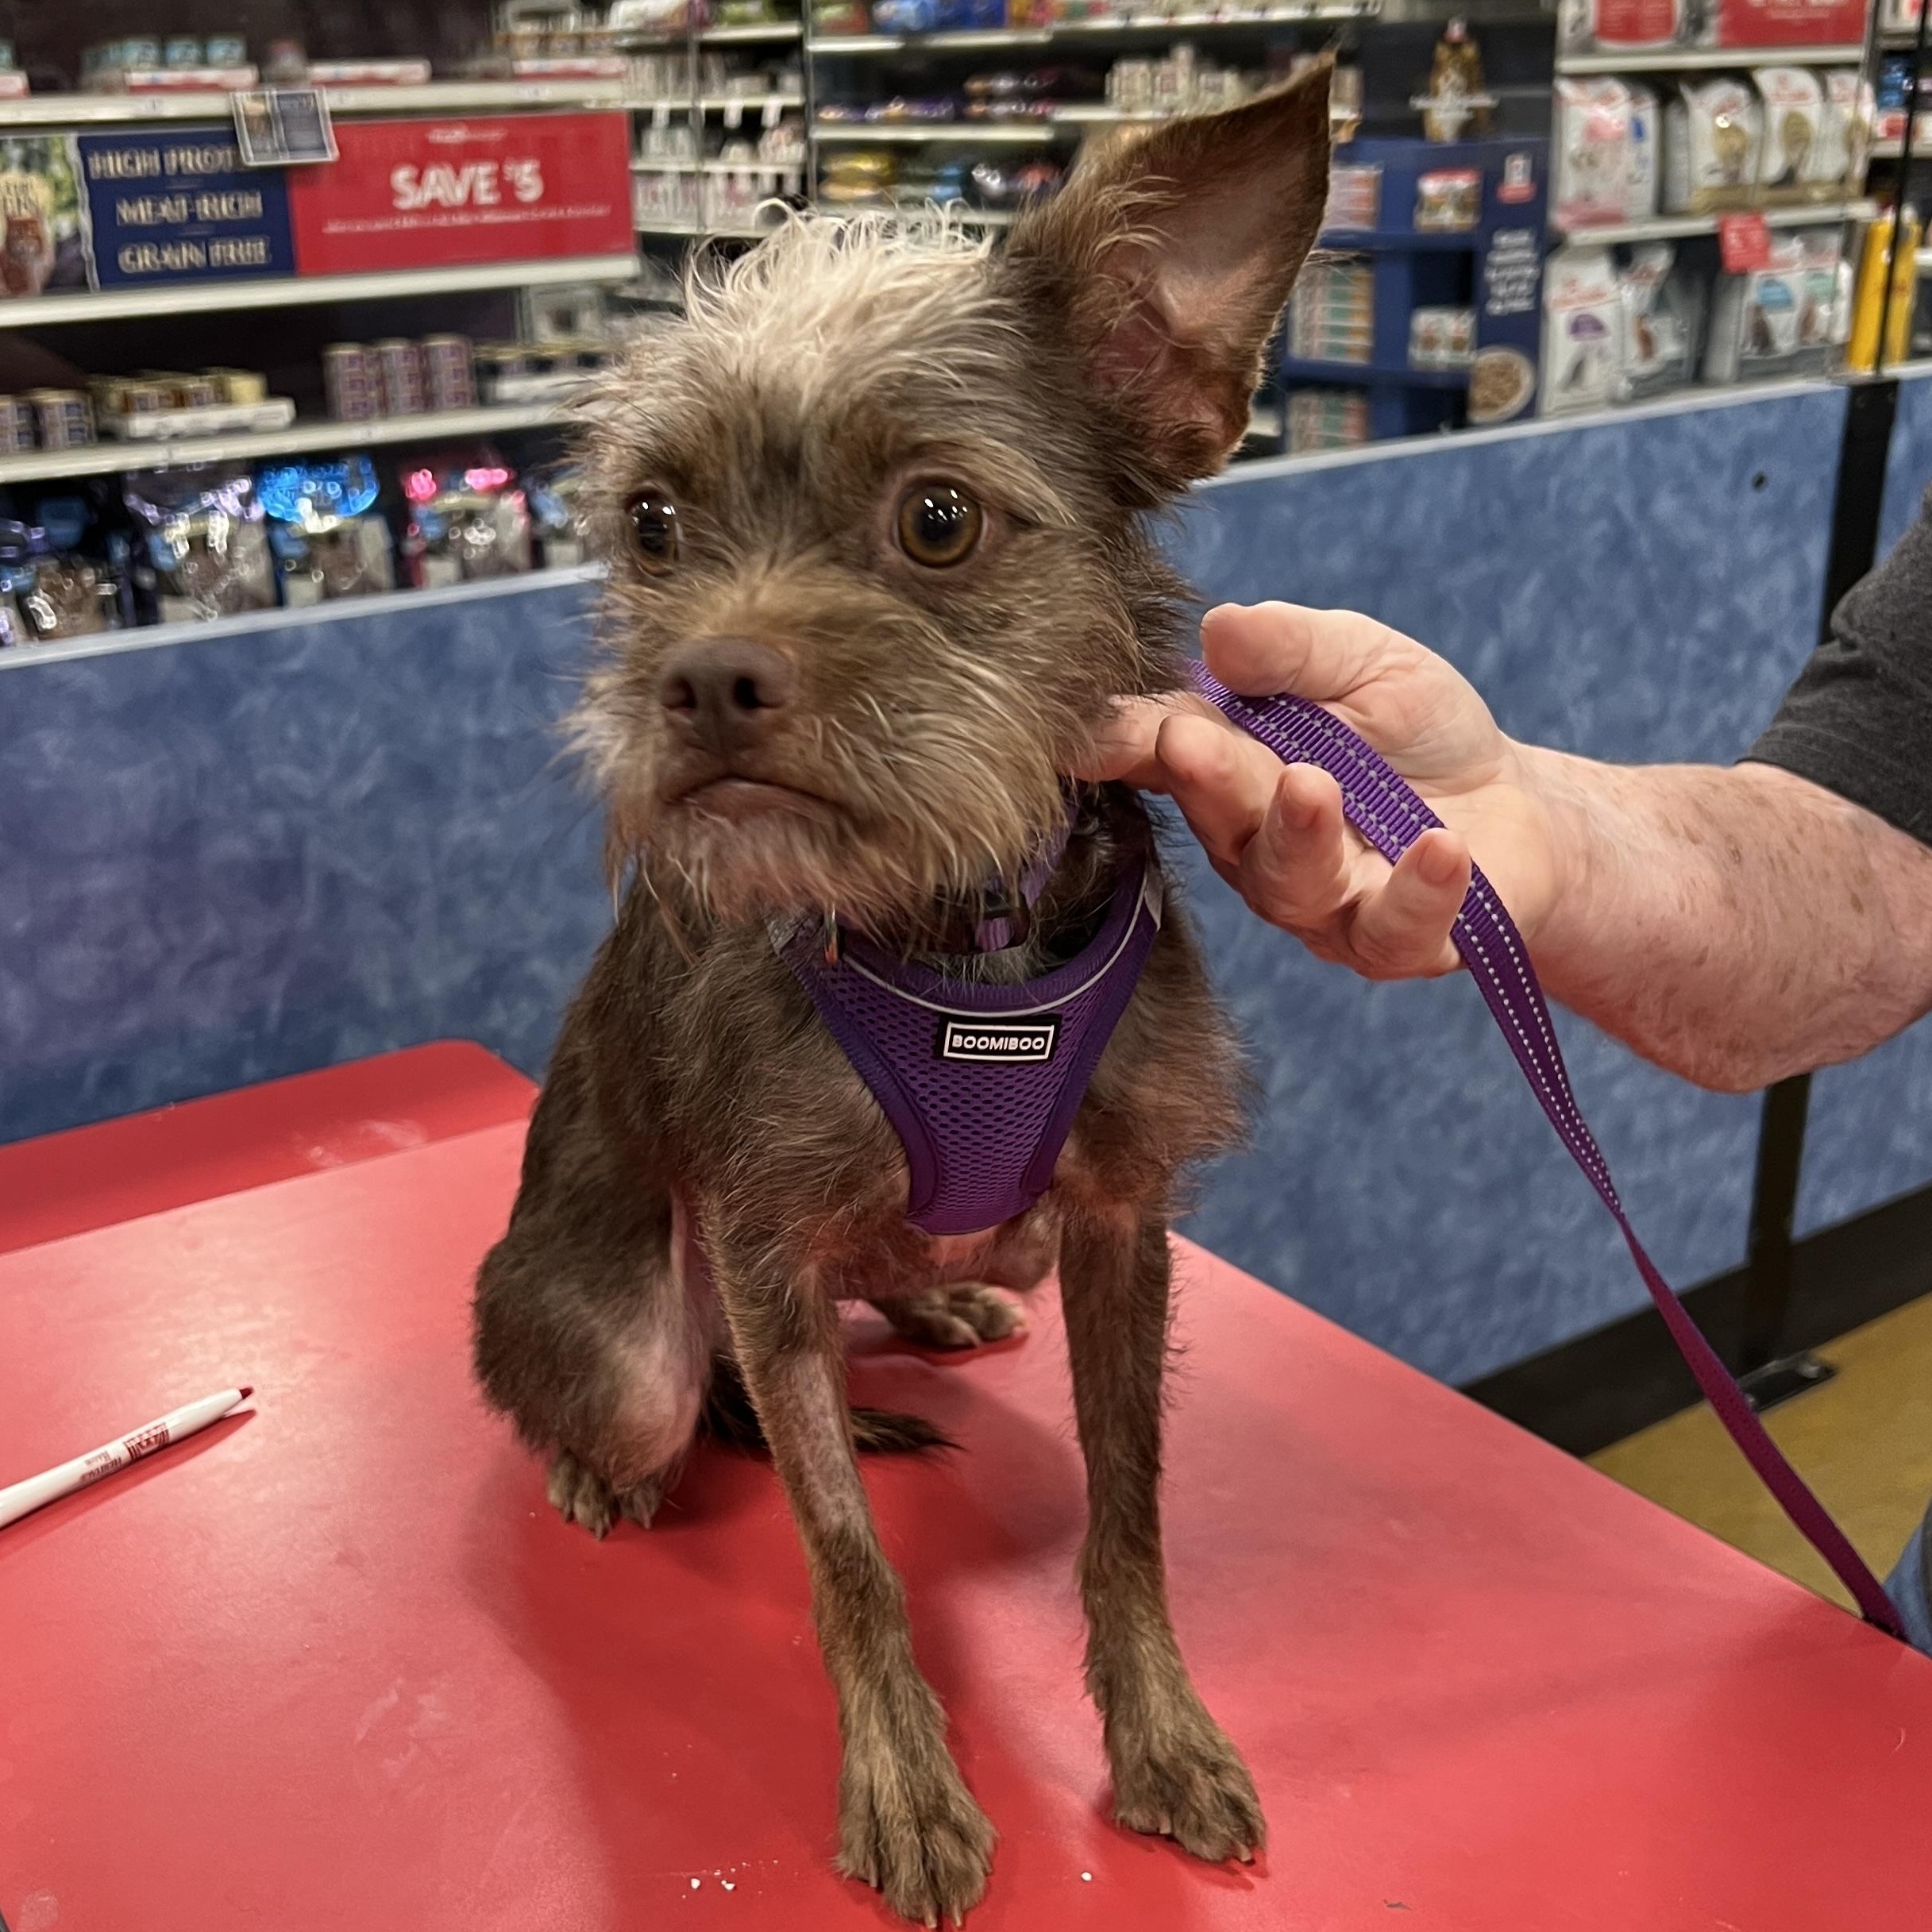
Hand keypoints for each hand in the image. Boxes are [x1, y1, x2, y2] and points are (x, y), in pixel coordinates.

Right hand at [1076, 603, 1562, 977]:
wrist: (1522, 812)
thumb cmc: (1419, 731)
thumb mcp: (1361, 659)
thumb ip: (1291, 646)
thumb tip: (1219, 627)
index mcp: (1233, 771)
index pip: (1163, 755)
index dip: (1124, 743)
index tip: (1087, 732)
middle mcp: (1257, 847)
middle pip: (1220, 822)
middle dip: (1208, 781)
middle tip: (1193, 744)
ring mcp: (1321, 905)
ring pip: (1289, 887)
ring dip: (1296, 836)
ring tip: (1312, 786)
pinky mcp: (1393, 944)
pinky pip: (1393, 930)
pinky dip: (1418, 891)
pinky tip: (1442, 847)